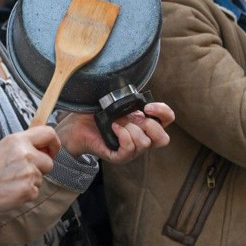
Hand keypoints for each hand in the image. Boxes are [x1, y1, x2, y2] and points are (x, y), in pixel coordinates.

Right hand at [0, 127, 59, 215]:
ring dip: (30, 182)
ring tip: (9, 182)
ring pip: (41, 178)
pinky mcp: (28, 191)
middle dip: (40, 168)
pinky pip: (35, 192)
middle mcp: (26, 154)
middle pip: (49, 162)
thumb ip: (21, 147)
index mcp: (17, 140)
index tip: (50, 151)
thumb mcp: (1, 148)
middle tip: (21, 172)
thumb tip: (40, 150)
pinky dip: (25, 194)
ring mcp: (28, 173)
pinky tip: (9, 191)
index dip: (53, 144)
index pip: (49, 133)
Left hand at [54, 102, 172, 161]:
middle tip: (135, 119)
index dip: (163, 112)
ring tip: (118, 123)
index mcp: (145, 121)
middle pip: (163, 139)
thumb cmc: (97, 112)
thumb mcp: (116, 100)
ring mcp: (132, 149)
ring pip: (145, 144)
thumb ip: (128, 96)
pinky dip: (123, 137)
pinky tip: (114, 128)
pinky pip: (129, 150)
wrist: (78, 125)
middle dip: (151, 126)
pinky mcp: (119, 156)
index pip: (167, 119)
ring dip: (132, 130)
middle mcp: (142, 137)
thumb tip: (133, 89)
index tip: (147, 106)